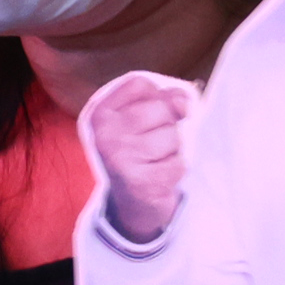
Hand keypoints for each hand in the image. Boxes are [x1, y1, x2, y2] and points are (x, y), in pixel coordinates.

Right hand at [83, 75, 195, 242]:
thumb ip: (166, 98)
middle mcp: (104, 134)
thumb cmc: (141, 150)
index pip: (140, 83)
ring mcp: (120, 158)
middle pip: (161, 107)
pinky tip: (159, 174)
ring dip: (174, 148)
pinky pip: (179, 162)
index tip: (146, 117)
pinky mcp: (139, 182)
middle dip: (168, 123)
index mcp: (100, 113)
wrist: (132, 201)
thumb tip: (184, 102)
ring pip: (174, 135)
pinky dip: (177, 168)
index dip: (156, 96)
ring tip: (155, 159)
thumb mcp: (145, 117)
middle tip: (152, 143)